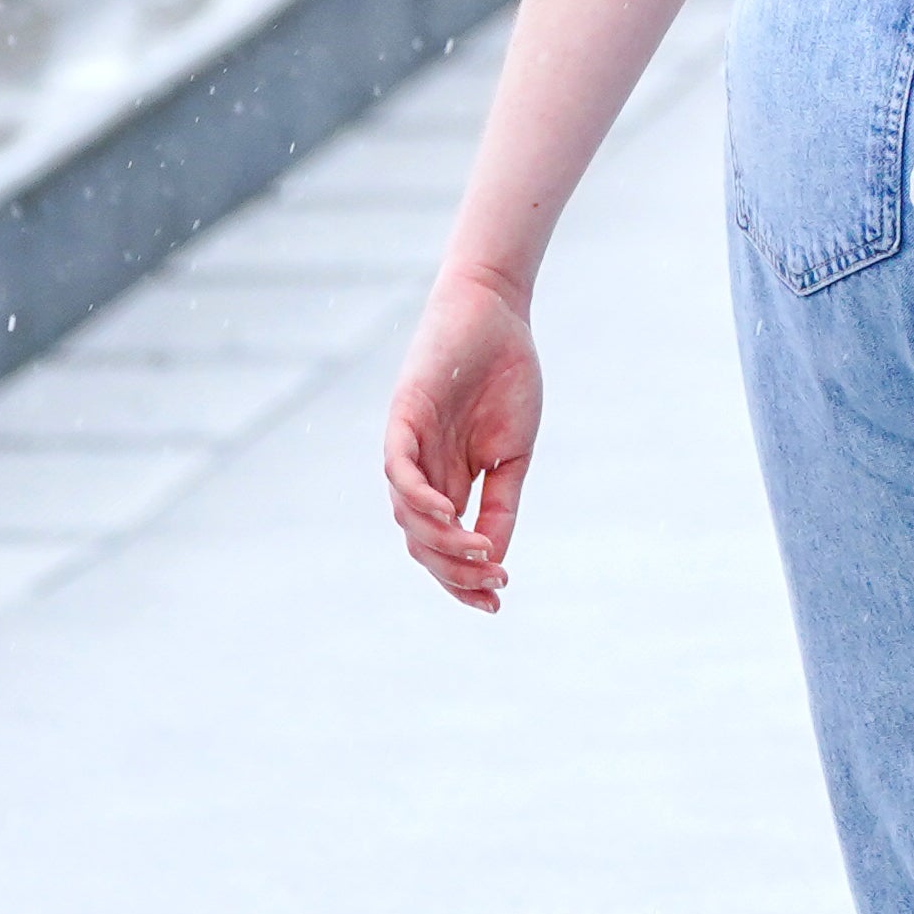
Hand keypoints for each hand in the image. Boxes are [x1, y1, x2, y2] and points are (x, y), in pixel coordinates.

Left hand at [384, 269, 541, 608]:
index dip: (465, 578)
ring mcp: (409, 449)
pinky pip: (400, 472)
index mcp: (447, 483)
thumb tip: (493, 558)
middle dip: (454, 572)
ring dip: (441, 542)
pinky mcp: (402, 420)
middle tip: (492, 586)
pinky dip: (419, 499)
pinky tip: (449, 516)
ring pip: (408, 516)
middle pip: (422, 542)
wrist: (494, 314)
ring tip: (479, 554)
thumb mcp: (513, 453)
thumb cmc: (505, 378)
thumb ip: (501, 503)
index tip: (498, 599)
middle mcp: (421, 474)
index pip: (444, 546)